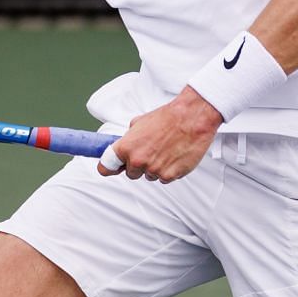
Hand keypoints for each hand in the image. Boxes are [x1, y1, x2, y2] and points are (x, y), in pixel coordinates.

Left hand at [97, 87, 222, 181]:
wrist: (192, 118)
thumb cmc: (168, 118)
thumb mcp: (140, 122)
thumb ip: (130, 138)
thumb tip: (126, 144)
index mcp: (126, 147)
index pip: (106, 167)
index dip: (109, 168)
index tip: (111, 168)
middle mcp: (138, 161)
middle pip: (131, 173)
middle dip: (138, 165)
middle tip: (151, 151)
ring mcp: (154, 170)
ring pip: (150, 176)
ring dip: (155, 167)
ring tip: (166, 150)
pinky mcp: (170, 175)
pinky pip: (165, 178)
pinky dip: (169, 170)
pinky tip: (174, 156)